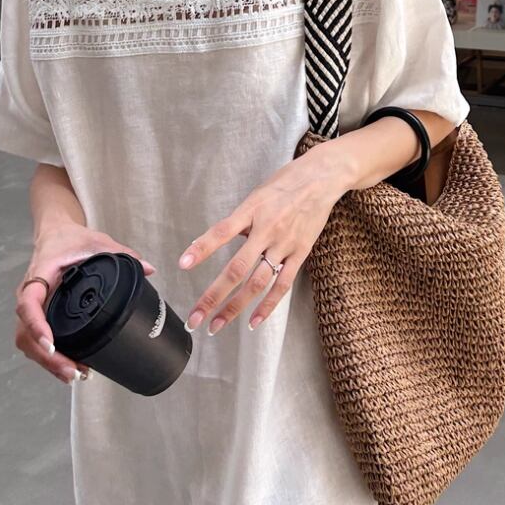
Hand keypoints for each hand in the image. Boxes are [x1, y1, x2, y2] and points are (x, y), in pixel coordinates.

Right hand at [15, 223, 156, 383]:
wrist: (57, 235)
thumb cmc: (72, 239)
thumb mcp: (97, 242)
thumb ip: (122, 254)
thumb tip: (148, 269)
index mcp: (40, 276)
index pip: (28, 304)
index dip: (37, 326)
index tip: (52, 344)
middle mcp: (31, 295)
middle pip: (25, 334)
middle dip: (48, 358)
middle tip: (74, 371)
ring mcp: (33, 308)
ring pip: (28, 343)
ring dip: (49, 363)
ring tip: (75, 375)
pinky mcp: (41, 315)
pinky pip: (36, 341)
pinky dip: (50, 358)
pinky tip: (69, 368)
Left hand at [178, 145, 351, 334]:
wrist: (321, 179)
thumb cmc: (285, 184)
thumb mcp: (256, 194)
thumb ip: (239, 220)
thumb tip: (216, 241)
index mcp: (252, 211)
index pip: (222, 231)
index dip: (202, 247)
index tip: (183, 264)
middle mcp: (267, 230)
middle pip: (237, 268)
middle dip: (213, 295)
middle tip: (195, 317)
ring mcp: (284, 245)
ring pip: (257, 283)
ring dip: (235, 307)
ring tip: (216, 326)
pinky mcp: (300, 254)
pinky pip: (282, 285)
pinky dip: (268, 305)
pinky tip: (253, 322)